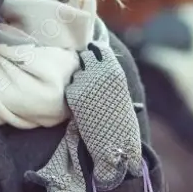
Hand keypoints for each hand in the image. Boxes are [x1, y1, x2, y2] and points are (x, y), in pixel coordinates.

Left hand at [66, 43, 142, 189]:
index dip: (95, 52)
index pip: (99, 48)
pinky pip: (70, 88)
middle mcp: (99, 72)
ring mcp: (84, 82)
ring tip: (90, 99)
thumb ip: (109, 75)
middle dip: (85, 66)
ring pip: (76, 74)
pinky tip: (82, 107)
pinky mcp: (73, 94)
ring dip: (79, 82)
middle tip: (89, 80)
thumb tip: (95, 59)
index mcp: (115, 69)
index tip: (93, 56)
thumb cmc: (123, 120)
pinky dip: (73, 95)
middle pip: (85, 57)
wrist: (115, 143)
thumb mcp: (121, 91)